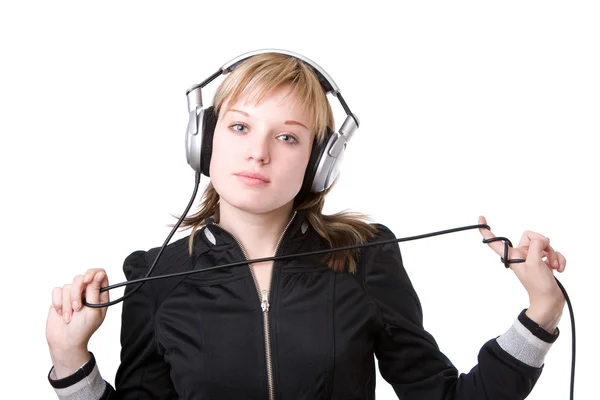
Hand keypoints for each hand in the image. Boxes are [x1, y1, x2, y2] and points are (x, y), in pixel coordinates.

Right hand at [46, 268, 109, 376]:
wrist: (65, 342)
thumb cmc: (83, 329)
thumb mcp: (93, 310)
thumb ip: (95, 291)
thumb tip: (99, 274)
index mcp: (99, 294)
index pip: (99, 274)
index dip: (92, 273)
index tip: (86, 281)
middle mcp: (86, 292)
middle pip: (81, 278)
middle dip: (76, 294)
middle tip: (77, 308)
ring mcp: (73, 295)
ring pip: (68, 286)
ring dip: (67, 304)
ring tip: (69, 317)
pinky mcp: (60, 298)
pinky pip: (57, 290)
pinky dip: (58, 303)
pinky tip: (61, 313)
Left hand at [478, 216, 565, 331]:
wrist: (550, 301)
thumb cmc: (538, 286)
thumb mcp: (534, 263)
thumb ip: (535, 246)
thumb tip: (541, 239)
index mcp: (512, 255)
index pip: (495, 241)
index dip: (486, 230)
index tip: (481, 217)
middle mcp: (521, 255)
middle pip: (531, 236)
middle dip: (543, 245)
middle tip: (545, 257)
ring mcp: (532, 258)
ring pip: (545, 244)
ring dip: (553, 254)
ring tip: (552, 266)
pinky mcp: (543, 261)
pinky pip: (553, 252)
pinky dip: (558, 259)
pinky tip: (559, 269)